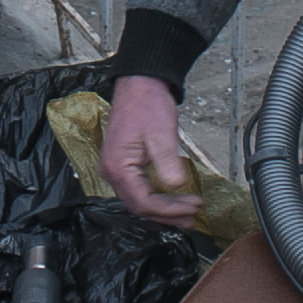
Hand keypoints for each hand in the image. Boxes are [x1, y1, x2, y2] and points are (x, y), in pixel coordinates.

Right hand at [100, 76, 202, 223]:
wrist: (139, 85)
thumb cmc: (147, 104)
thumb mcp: (161, 134)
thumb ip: (167, 162)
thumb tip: (176, 185)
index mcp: (118, 166)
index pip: (143, 202)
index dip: (169, 210)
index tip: (191, 206)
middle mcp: (111, 171)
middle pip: (139, 206)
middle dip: (167, 214)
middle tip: (191, 217)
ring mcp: (114, 169)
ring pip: (137, 201)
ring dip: (161, 210)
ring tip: (184, 214)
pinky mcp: (122, 165)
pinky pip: (137, 190)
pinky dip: (155, 199)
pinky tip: (170, 200)